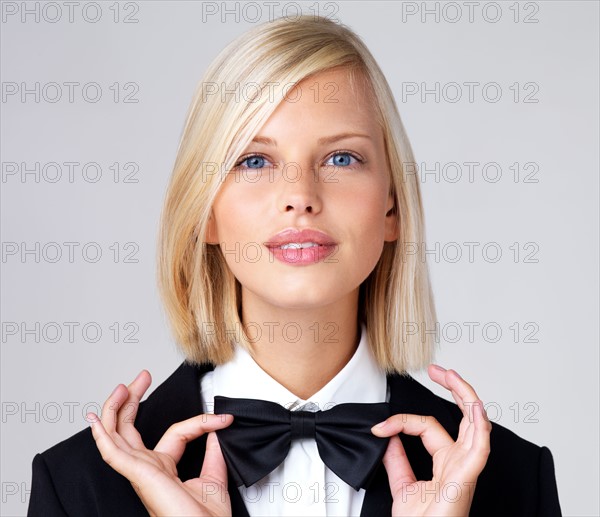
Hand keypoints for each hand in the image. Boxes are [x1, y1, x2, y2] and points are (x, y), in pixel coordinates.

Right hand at [87, 370, 233, 516]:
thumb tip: (217, 427)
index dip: (200, 421)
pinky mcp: (139, 476)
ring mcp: (141, 472)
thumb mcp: (214, 478)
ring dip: (115, 409)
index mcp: (164, 469)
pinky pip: (114, 454)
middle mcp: (148, 469)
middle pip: (130, 429)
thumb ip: (213, 452)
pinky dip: (102, 436)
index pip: (175, 432)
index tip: (222, 418)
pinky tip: (95, 421)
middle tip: (141, 378)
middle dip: (132, 400)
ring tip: (123, 387)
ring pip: (117, 436)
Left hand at [371, 364, 490, 516]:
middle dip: (455, 388)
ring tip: (452, 375)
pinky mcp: (466, 479)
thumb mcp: (403, 486)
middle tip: (437, 369)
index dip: (403, 421)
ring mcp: (466, 469)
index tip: (380, 427)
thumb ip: (397, 460)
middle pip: (464, 416)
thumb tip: (388, 434)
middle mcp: (459, 462)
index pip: (428, 426)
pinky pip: (480, 449)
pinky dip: (480, 426)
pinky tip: (474, 408)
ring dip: (466, 396)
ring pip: (476, 424)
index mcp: (447, 463)